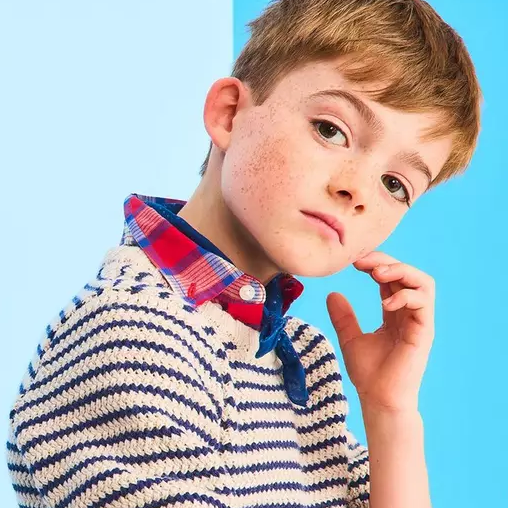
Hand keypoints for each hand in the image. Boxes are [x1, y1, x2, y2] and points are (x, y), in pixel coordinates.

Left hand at [326, 251, 435, 413]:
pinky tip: (385, 302)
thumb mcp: (350, 338)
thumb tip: (332, 293)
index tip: (353, 262)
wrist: (378, 400)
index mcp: (394, 312)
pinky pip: (424, 303)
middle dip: (385, 261)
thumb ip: (344, 316)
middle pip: (406, 273)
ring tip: (376, 274)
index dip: (375, 264)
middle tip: (360, 261)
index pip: (390, 278)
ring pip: (423, 283)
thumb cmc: (369, 373)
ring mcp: (419, 322)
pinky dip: (406, 295)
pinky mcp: (424, 332)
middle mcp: (409, 313)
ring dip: (401, 271)